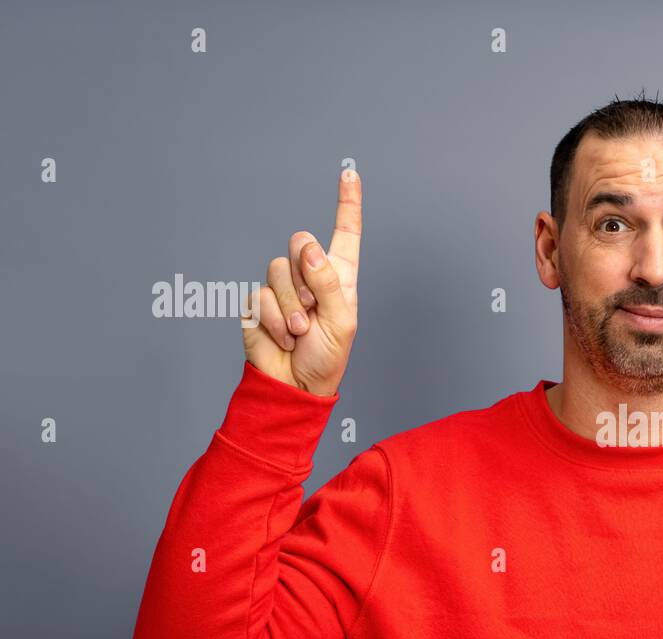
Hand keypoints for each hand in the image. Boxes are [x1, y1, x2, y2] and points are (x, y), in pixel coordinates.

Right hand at [242, 169, 362, 396]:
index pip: (345, 233)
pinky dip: (275, 321)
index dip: (347, 203)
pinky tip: (284, 338)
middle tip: (312, 310)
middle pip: (300, 241)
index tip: (349, 173)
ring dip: (291, 307)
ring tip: (301, 331)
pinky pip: (261, 296)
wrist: (294, 385)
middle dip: (305, 274)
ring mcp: (282, 287)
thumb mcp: (341, 323)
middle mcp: (310, 276)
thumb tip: (311, 248)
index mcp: (339, 277)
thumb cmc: (326, 357)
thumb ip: (328, 285)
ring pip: (277, 270)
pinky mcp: (258, 301)